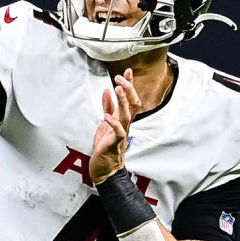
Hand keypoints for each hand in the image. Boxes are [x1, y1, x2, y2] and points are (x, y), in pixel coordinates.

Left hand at [89, 68, 141, 183]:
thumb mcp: (105, 123)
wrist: (105, 169)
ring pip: (126, 115)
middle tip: (120, 77)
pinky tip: (107, 116)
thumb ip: (107, 107)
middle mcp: (125, 125)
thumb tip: (107, 91)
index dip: (130, 85)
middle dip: (128, 89)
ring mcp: (121, 134)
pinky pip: (118, 132)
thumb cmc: (106, 145)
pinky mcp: (114, 143)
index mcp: (123, 119)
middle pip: (133, 105)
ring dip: (122, 101)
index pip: (131, 99)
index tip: (128, 71)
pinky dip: (113, 122)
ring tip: (117, 88)